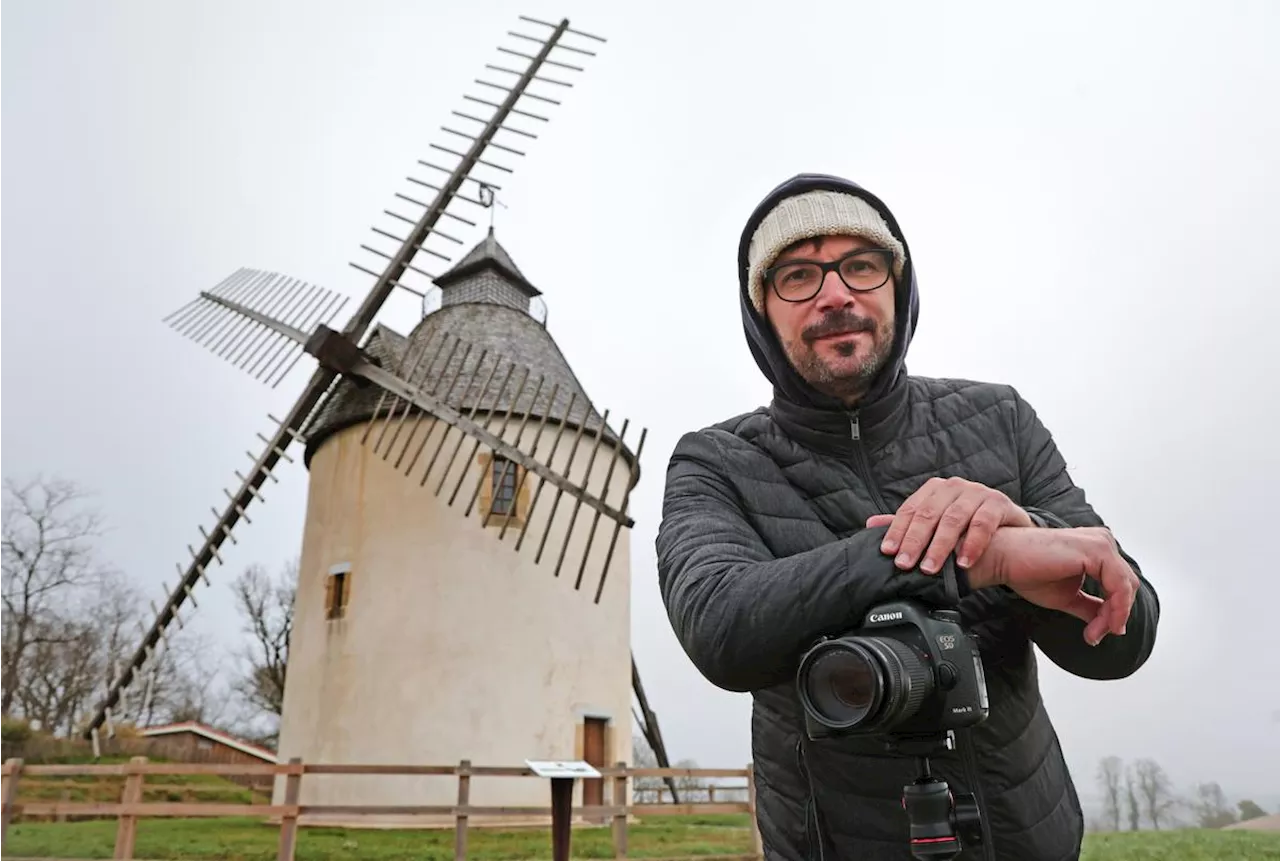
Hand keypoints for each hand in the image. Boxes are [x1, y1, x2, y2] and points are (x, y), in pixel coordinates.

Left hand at [865, 477, 1033, 573]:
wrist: (1012, 538)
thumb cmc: (969, 531)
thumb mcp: (937, 527)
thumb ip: (909, 525)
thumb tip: (871, 524)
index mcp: (934, 490)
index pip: (910, 510)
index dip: (897, 531)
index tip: (888, 552)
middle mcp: (954, 486)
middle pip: (929, 514)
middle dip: (914, 541)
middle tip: (905, 564)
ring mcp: (977, 492)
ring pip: (954, 519)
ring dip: (940, 546)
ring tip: (930, 567)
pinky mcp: (998, 502)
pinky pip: (983, 523)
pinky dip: (972, 544)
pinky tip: (964, 562)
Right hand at [967, 526, 1138, 645]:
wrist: (1001, 558)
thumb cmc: (1025, 571)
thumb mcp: (1067, 596)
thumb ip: (1091, 606)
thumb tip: (1111, 624)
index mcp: (1096, 548)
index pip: (1119, 584)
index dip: (1112, 613)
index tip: (1093, 634)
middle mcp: (1102, 541)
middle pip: (1127, 586)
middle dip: (1114, 616)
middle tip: (1093, 635)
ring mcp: (1100, 543)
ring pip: (1126, 588)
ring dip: (1113, 616)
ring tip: (1092, 633)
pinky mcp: (1096, 550)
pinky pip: (1119, 586)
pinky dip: (1113, 610)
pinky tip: (1096, 625)